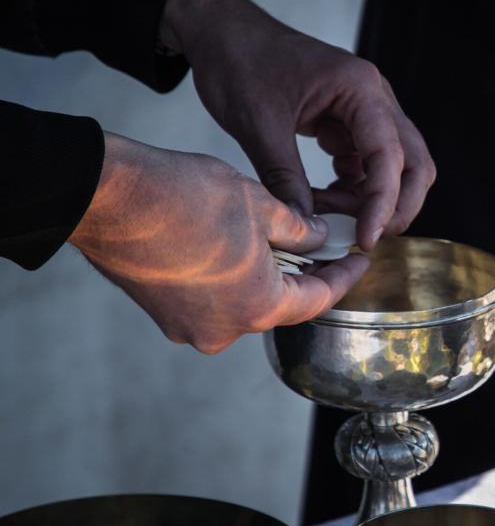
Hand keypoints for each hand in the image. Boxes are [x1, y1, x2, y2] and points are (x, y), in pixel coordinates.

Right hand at [68, 133, 368, 353]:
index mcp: (258, 308)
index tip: (359, 260)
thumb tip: (318, 239)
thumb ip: (299, 229)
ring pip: (243, 301)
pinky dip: (229, 278)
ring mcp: (188, 326)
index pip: (318, 299)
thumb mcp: (259, 203)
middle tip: (324, 247)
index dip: (343, 276)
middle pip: (280, 305)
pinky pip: (210, 299)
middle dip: (303, 275)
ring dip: (263, 275)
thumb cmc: (182, 196)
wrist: (105, 195)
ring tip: (278, 242)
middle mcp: (224, 330)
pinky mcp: (162, 313)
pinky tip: (233, 247)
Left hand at [160, 0, 434, 249]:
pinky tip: (324, 199)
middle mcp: (375, 97)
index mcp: (359, 88)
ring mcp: (367, 110)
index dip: (382, 203)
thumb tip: (305, 228)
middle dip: (396, 206)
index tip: (366, 239)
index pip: (389, 155)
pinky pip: (369, 164)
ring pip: (396, 166)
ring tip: (327, 213)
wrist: (223, 33)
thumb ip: (285, 178)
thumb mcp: (258, 124)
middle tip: (365, 237)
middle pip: (413, 163)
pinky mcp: (352, 122)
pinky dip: (355, 188)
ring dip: (372, 199)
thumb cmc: (240, 62)